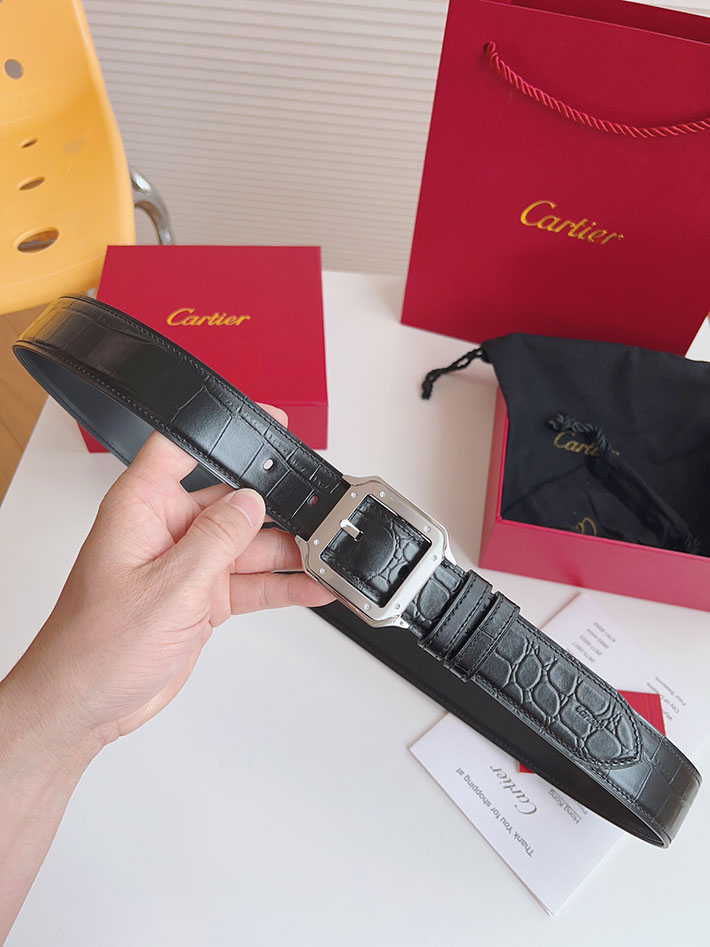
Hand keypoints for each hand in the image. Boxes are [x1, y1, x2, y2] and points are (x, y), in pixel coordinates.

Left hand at [17, 407, 333, 751]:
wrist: (86, 705)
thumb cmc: (95, 648)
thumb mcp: (167, 588)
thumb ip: (216, 541)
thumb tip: (250, 503)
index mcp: (141, 509)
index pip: (180, 450)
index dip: (223, 432)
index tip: (267, 424)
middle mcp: (165, 531)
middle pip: (230, 501)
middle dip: (273, 508)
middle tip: (315, 512)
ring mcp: (186, 565)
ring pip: (248, 544)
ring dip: (285, 551)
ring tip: (323, 555)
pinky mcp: (201, 597)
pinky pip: (250, 582)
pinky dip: (280, 585)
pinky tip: (310, 586)